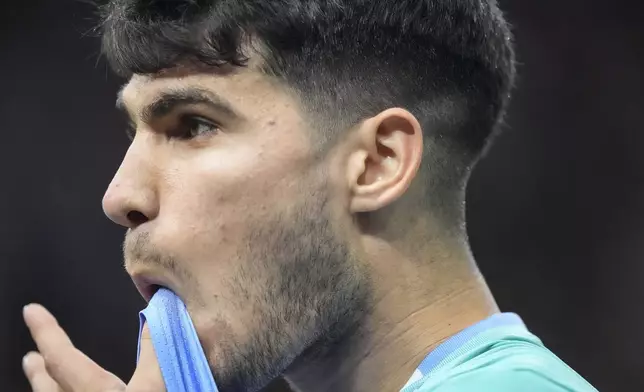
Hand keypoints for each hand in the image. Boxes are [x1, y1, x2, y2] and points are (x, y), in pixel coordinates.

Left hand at [22, 304, 165, 391]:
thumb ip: (156, 350)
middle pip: (52, 386)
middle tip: (31, 357)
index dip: (47, 332)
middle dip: (41, 370)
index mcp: (95, 390)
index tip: (32, 312)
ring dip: (50, 387)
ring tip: (44, 378)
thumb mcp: (159, 384)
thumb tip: (158, 314)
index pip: (62, 358)